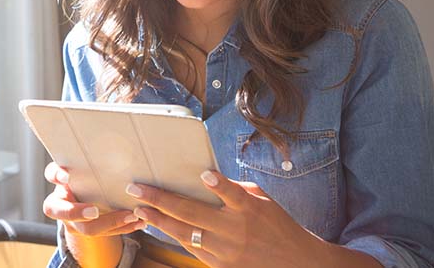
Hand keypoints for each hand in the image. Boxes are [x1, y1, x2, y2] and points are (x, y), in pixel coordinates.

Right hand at [42, 161, 145, 237]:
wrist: (88, 196)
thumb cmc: (90, 173)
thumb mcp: (87, 164)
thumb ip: (91, 156)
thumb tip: (114, 133)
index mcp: (60, 181)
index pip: (52, 175)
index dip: (57, 176)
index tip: (67, 177)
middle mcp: (62, 202)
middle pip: (63, 212)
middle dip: (78, 213)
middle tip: (94, 211)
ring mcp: (74, 220)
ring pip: (87, 228)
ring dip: (111, 223)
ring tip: (132, 216)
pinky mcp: (89, 229)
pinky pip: (105, 234)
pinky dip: (123, 228)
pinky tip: (139, 223)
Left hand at [125, 170, 331, 267]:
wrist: (297, 264)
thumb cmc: (278, 226)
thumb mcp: (264, 202)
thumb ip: (238, 190)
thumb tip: (209, 178)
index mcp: (249, 210)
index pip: (233, 194)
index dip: (220, 185)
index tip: (205, 175)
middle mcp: (236, 231)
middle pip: (192, 213)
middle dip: (160, 199)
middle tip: (136, 189)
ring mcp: (227, 251)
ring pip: (185, 234)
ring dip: (158, 221)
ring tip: (139, 210)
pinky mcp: (221, 266)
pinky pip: (192, 249)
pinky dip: (174, 236)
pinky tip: (158, 226)